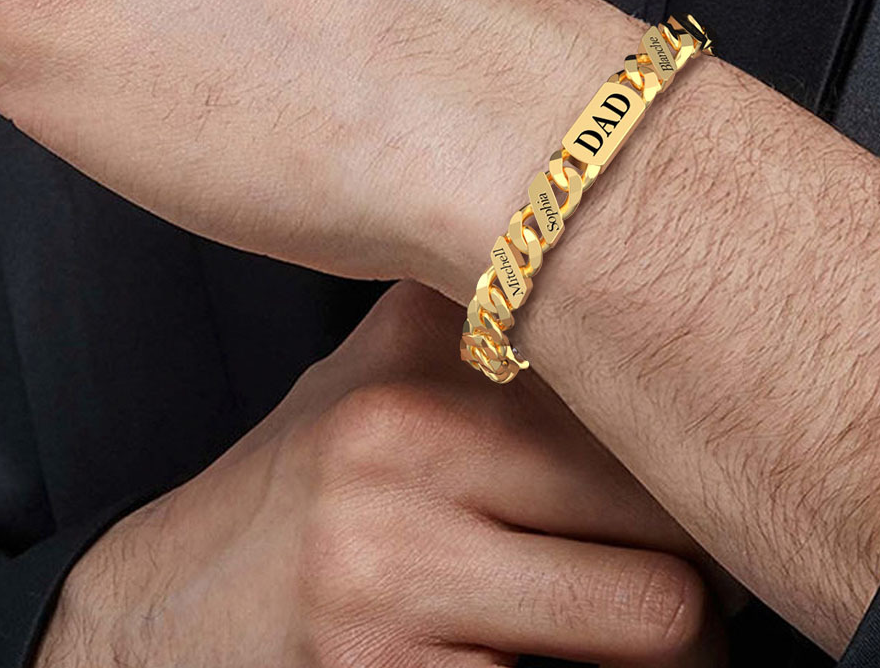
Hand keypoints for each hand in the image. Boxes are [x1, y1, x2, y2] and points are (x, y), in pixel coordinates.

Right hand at [35, 282, 724, 667]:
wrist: (165, 612)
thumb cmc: (312, 483)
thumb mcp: (382, 365)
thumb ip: (486, 307)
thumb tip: (632, 252)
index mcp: (421, 358)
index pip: (641, 390)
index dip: (706, 448)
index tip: (714, 470)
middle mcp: (403, 445)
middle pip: (670, 511)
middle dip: (711, 557)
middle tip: (701, 569)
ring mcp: (388, 573)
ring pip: (658, 622)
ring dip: (682, 644)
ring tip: (649, 627)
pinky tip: (553, 660)